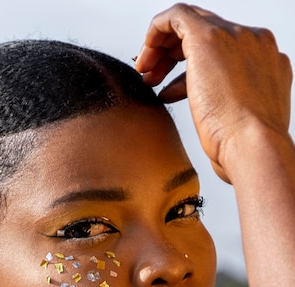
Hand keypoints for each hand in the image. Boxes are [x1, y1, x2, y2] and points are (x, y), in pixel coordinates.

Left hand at [135, 4, 291, 181]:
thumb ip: (225, 107)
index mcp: (264, 62)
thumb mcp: (237, 123)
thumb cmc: (243, 148)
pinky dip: (155, 30)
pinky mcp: (209, 38)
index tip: (169, 87)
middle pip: (206, 33)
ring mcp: (235, 37)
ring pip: (191, 24)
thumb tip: (207, 109)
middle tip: (152, 77)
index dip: (189, 66)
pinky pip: (176, 16)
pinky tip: (145, 55)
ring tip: (146, 76)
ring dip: (162, 48)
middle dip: (173, 54)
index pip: (221, 51)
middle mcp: (253, 43)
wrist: (252, 147)